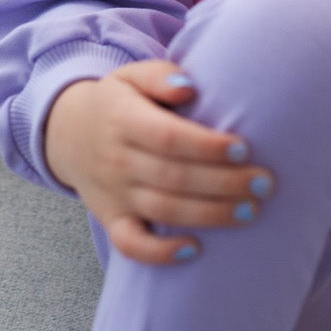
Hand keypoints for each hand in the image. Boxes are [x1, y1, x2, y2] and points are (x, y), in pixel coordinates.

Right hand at [43, 60, 275, 265]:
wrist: (66, 132)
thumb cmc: (117, 102)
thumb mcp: (131, 76)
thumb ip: (160, 75)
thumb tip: (189, 88)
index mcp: (123, 120)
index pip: (167, 138)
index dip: (206, 146)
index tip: (244, 149)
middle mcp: (116, 160)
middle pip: (173, 177)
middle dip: (224, 183)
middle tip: (264, 184)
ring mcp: (113, 194)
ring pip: (162, 211)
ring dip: (210, 215)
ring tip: (251, 211)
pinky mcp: (111, 220)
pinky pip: (130, 245)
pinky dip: (159, 254)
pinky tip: (195, 251)